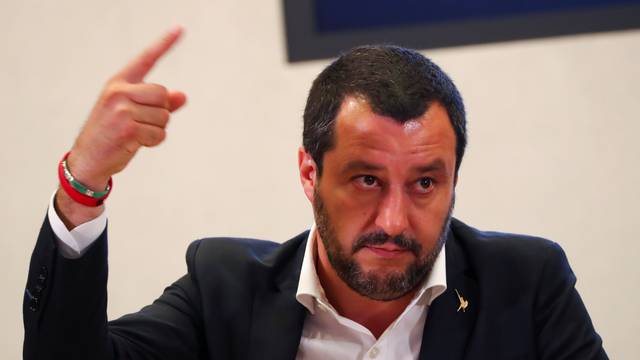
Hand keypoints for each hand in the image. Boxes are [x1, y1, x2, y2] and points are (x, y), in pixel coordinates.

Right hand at [67, 26, 186, 190]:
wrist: (88, 160)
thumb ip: (158, 104)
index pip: (146, 59)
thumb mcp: (131, 113)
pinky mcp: (127, 129)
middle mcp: (119, 92)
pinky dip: (153, 142)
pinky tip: (134, 144)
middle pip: (163, 95)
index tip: (180, 29)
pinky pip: (159, 134)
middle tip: (141, 124)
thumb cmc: (111, 135)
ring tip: (135, 134)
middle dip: (160, 112)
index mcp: (119, 83)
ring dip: (156, 130)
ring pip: (164, 117)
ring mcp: (122, 110)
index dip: (164, 44)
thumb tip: (183, 95)